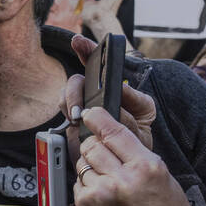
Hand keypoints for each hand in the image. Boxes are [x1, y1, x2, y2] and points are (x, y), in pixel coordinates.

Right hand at [62, 34, 154, 165]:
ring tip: (77, 119)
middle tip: (78, 110)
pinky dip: (66, 112)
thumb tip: (117, 95)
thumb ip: (132, 110)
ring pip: (68, 93)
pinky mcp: (73, 119)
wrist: (124, 164)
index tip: (78, 41)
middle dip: (75, 90)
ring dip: (70, 102)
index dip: (88, 50)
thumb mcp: (142, 124)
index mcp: (120, 91)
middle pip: (79, 79)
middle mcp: (100, 94)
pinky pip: (63, 107)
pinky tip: (74, 124)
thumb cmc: (137, 142)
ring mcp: (85, 106)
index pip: (102, 65)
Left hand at [73, 107, 193, 205]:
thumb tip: (118, 140)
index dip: (98, 119)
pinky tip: (101, 201)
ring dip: (90, 170)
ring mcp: (99, 193)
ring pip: (82, 164)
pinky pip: (78, 185)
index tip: (90, 114)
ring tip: (108, 186)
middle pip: (91, 145)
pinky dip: (86, 189)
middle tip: (105, 160)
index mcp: (147, 168)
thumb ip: (142, 160)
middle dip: (95, 148)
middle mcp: (121, 178)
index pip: (113, 132)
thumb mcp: (167, 184)